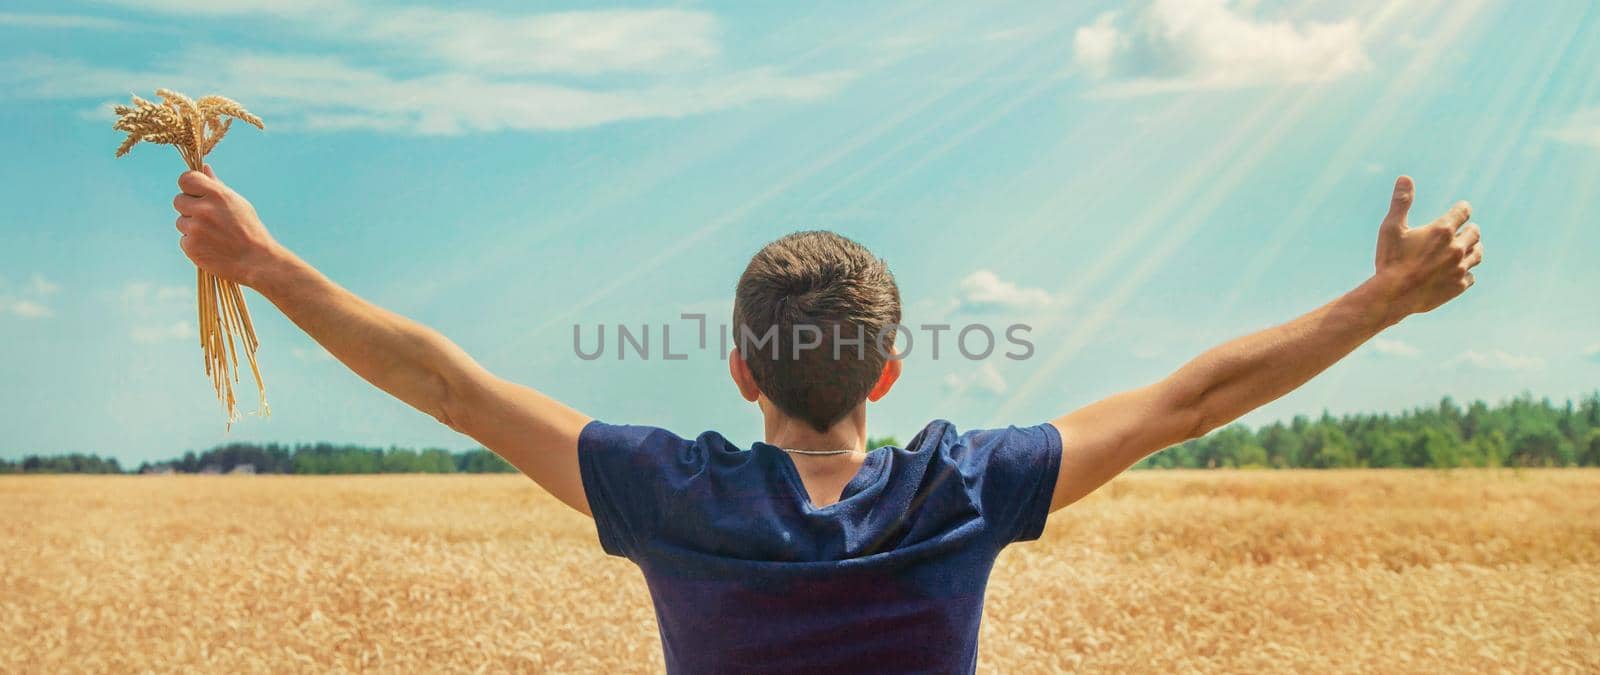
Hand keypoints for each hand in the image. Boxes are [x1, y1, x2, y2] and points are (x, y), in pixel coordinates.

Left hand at [173, 165, 285, 286]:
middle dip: (189, 208)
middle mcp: (203, 209)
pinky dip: (194, 243)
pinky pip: (184, 240)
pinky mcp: (190, 246)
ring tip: (214, 235)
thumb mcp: (237, 203)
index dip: (189, 186)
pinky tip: (211, 247)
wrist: (256, 261)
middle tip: (209, 219)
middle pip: (178, 200)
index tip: (196, 194)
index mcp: (217, 194)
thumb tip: (205, 168)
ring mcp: (195, 228)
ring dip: (192, 227)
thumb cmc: (249, 230)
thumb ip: (217, 186)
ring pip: (181, 222)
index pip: (186, 179)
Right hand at [1372, 175, 1482, 316]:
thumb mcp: (1392, 228)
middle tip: (1461, 231)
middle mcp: (1457, 247)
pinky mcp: (1459, 286)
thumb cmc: (1390, 260)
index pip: (1464, 211)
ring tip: (1463, 250)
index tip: (1459, 210)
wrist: (1393, 296)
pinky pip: (1471, 276)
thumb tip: (1405, 177)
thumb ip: (1401, 202)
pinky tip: (1455, 272)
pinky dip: (1465, 272)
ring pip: (1478, 253)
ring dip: (1472, 249)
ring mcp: (1460, 268)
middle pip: (1475, 232)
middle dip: (1469, 230)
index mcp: (1443, 230)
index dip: (1461, 209)